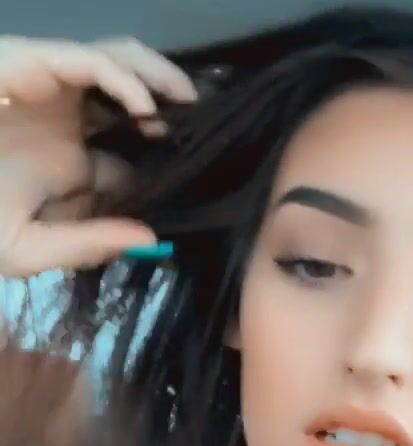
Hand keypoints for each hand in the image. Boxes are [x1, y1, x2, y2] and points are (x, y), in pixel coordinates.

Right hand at [0, 35, 198, 277]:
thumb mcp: (28, 249)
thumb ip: (87, 245)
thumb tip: (149, 240)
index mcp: (71, 167)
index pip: (134, 163)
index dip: (169, 166)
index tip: (203, 180)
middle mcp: (69, 124)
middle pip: (136, 100)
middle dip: (177, 109)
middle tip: (215, 130)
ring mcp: (54, 91)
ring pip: (120, 65)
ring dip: (160, 79)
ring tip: (191, 105)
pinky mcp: (35, 63)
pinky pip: (91, 60)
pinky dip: (124, 77)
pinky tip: (147, 108)